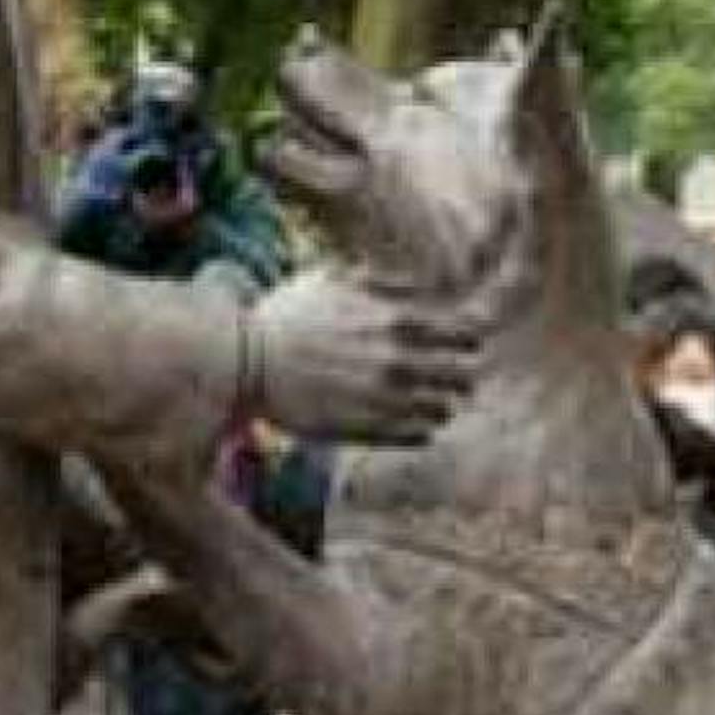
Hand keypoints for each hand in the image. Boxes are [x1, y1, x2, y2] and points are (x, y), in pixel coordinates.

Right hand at [241, 275, 480, 447]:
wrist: (247, 363)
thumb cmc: (289, 316)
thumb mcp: (336, 279)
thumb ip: (385, 281)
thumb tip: (423, 287)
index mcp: (397, 321)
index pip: (467, 334)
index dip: (467, 338)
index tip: (458, 342)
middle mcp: (399, 361)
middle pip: (463, 375)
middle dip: (459, 374)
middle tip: (446, 375)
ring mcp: (384, 400)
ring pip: (444, 409)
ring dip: (439, 403)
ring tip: (423, 400)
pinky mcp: (367, 430)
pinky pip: (420, 435)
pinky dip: (420, 427)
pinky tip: (403, 418)